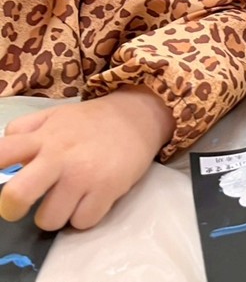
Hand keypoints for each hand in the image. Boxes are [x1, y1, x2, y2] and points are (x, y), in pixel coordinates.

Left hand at [0, 87, 173, 230]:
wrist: (139, 116)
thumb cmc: (90, 122)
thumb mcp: (55, 116)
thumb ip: (25, 131)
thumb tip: (3, 157)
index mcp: (43, 138)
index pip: (1, 154)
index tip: (0, 176)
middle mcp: (60, 156)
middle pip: (16, 196)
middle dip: (12, 210)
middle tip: (20, 208)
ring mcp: (84, 175)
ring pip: (49, 220)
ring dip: (55, 215)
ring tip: (67, 200)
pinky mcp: (108, 188)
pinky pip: (82, 222)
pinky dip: (84, 216)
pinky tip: (90, 199)